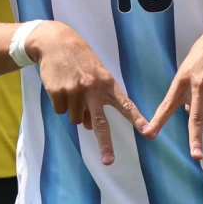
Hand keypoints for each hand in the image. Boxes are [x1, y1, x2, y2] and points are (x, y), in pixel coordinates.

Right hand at [27, 21, 150, 164]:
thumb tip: (89, 127)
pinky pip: (61, 111)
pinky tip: (60, 87)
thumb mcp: (94, 76)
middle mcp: (92, 88)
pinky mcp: (58, 92)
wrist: (55, 42)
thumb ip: (96, 101)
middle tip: (109, 161)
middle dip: (105, 143)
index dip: (137, 118)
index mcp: (107, 83)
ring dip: (75, 112)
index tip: (147, 131)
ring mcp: (75, 91)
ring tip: (72, 90)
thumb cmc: (80, 60)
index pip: (125, 104)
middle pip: (100, 122)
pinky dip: (61, 104)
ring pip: (76, 119)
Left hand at [146, 21, 202, 159]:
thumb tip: (191, 117)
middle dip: (196, 141)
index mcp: (181, 80)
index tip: (149, 134)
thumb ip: (184, 95)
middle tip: (197, 155)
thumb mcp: (186, 71)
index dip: (158, 121)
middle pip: (196, 119)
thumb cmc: (201, 59)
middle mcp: (198, 84)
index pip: (167, 104)